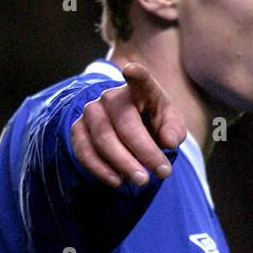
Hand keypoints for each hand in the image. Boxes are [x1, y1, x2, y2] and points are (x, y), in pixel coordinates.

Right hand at [70, 61, 186, 188]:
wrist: (131, 131)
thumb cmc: (154, 124)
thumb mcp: (171, 125)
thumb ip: (174, 130)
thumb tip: (170, 141)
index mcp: (140, 89)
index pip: (139, 79)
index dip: (135, 75)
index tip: (130, 70)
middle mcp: (111, 96)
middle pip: (124, 123)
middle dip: (143, 151)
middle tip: (163, 173)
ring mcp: (92, 111)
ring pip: (102, 138)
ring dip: (122, 163)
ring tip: (141, 181)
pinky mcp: (78, 129)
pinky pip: (84, 150)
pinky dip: (100, 168)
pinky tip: (117, 181)